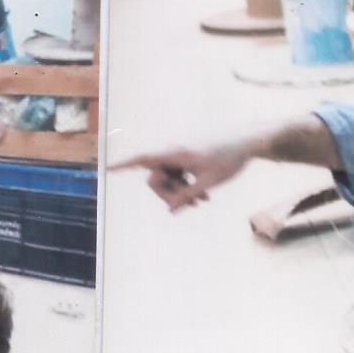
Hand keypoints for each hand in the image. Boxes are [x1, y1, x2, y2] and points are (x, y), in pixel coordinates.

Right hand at [113, 140, 248, 211]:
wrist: (247, 142)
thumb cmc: (228, 160)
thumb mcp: (208, 182)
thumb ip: (187, 196)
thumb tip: (170, 209)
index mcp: (175, 152)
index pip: (143, 159)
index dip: (124, 165)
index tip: (106, 169)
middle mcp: (173, 151)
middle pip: (155, 177)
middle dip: (169, 194)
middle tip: (192, 204)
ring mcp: (180, 153)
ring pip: (168, 178)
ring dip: (181, 192)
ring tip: (203, 201)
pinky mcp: (187, 156)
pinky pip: (178, 174)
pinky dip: (186, 185)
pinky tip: (204, 197)